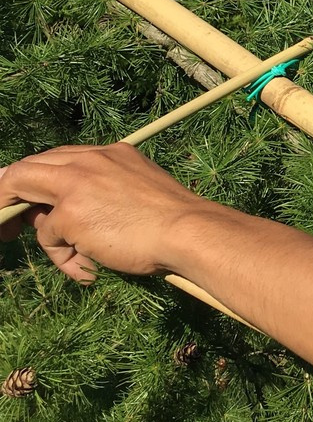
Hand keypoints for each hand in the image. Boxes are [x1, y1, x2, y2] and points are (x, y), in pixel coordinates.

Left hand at [0, 144, 208, 282]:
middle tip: (8, 227)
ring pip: (24, 196)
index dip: (35, 180)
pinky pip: (47, 237)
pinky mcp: (70, 211)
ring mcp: (76, 183)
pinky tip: (88, 268)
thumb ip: (98, 194)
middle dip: (7, 196)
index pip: (56, 159)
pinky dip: (62, 258)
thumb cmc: (170, 221)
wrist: (187, 231)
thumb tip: (62, 217)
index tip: (29, 202)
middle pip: (26, 168)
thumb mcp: (131, 194)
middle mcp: (88, 160)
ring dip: (41, 234)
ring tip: (73, 259)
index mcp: (108, 153)